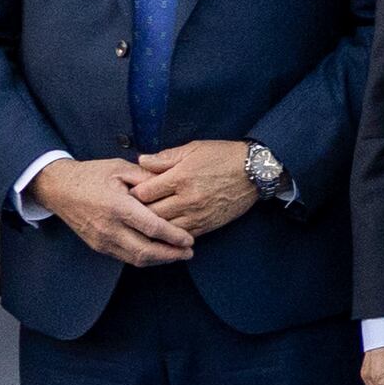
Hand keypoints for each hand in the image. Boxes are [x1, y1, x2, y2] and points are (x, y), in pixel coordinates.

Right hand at [30, 156, 190, 267]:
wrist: (59, 188)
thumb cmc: (91, 175)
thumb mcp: (120, 168)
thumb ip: (147, 178)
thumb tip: (171, 186)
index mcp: (117, 206)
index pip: (152, 228)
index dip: (173, 236)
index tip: (189, 240)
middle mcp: (109, 228)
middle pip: (145, 251)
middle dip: (170, 255)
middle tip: (189, 253)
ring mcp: (102, 240)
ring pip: (136, 259)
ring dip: (159, 260)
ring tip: (177, 255)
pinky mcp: (98, 246)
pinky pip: (125, 257)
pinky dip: (144, 258)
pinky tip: (157, 253)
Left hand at [130, 139, 260, 238]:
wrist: (255, 172)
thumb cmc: (224, 156)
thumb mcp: (193, 149)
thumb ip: (165, 157)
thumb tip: (142, 161)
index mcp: (180, 177)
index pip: (144, 192)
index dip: (133, 193)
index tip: (129, 192)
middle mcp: (187, 198)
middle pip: (150, 213)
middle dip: (138, 212)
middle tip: (130, 210)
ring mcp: (197, 214)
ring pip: (164, 228)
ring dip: (153, 226)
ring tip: (144, 222)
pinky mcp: (207, 225)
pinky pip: (182, 235)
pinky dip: (170, 234)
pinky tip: (164, 231)